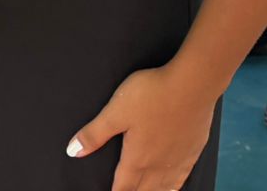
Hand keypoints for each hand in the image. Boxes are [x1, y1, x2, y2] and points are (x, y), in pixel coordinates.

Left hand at [68, 65, 214, 190]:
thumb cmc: (152, 95)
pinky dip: (174, 187)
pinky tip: (173, 186)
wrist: (193, 85)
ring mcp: (178, 160)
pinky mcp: (192, 151)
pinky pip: (182, 179)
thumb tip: (73, 151)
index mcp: (137, 158)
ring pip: (164, 189)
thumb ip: (94, 133)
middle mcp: (159, 165)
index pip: (123, 187)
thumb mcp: (115, 111)